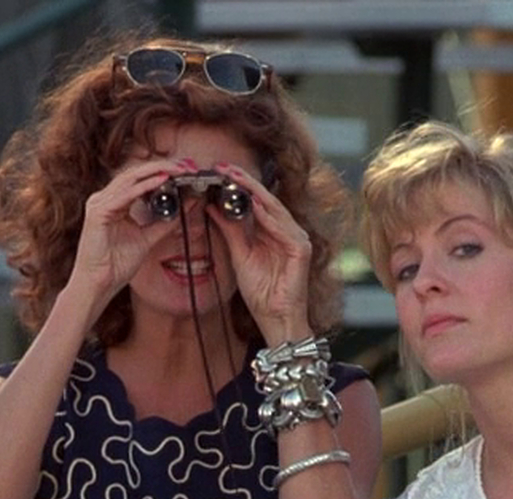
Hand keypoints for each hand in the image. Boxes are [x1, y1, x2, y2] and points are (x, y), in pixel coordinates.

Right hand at [69, 159, 190, 299]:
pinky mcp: (98, 213)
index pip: (138, 179)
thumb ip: (165, 222)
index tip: (183, 171)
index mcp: (113, 203)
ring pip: (130, 178)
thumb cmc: (116, 264)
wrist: (99, 284)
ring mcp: (99, 204)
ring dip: (156, 172)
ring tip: (177, 169)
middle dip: (162, 167)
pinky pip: (125, 194)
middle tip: (185, 166)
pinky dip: (145, 186)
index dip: (161, 171)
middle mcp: (104, 199)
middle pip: (134, 173)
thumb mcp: (148, 238)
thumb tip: (186, 206)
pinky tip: (161, 181)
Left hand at [207, 163, 313, 342]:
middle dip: (244, 182)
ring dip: (254, 192)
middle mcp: (287, 230)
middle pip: (265, 199)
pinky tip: (253, 205)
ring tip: (234, 178)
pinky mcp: (301, 250)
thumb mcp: (239, 255)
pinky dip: (267, 216)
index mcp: (272, 231)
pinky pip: (283, 228)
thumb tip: (211, 206)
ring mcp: (297, 238)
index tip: (218, 171)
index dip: (238, 185)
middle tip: (223, 167)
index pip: (255, 201)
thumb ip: (229, 230)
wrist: (275, 318)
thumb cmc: (261, 291)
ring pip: (274, 208)